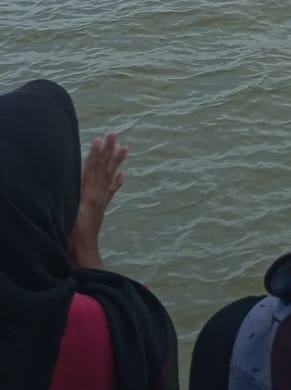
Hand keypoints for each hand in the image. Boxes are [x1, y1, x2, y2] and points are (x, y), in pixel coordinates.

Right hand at [68, 134, 128, 268]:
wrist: (82, 255)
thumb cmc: (70, 236)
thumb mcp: (66, 216)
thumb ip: (69, 200)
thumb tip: (71, 182)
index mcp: (88, 196)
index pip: (92, 170)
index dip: (95, 155)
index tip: (99, 140)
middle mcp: (97, 196)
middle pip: (103, 169)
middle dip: (108, 151)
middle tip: (115, 134)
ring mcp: (100, 202)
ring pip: (109, 177)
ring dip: (116, 162)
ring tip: (124, 148)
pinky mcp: (101, 209)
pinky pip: (110, 192)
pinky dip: (116, 182)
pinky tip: (123, 174)